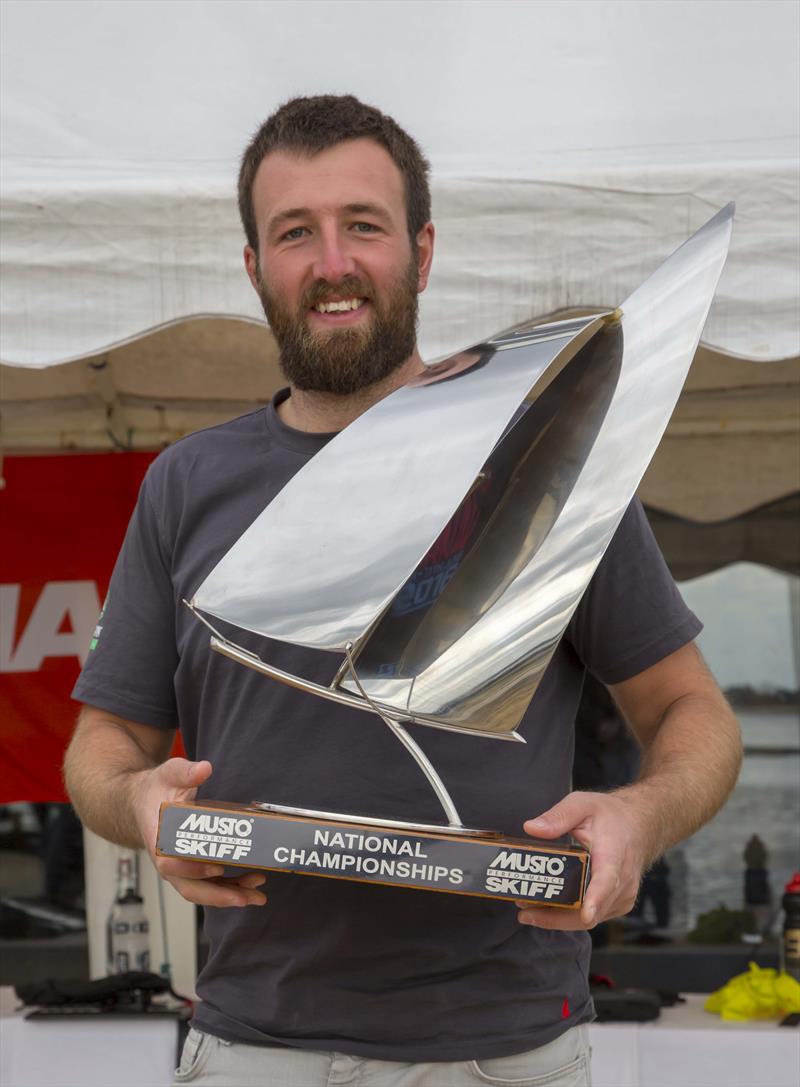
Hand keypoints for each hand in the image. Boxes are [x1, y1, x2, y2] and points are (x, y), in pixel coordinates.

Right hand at [131, 758, 266, 907]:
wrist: (144, 801)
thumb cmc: (157, 789)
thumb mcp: (169, 773)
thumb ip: (185, 772)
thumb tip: (204, 769)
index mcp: (159, 839)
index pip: (171, 863)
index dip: (193, 869)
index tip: (216, 868)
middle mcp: (167, 860)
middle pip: (190, 887)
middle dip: (218, 895)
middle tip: (245, 896)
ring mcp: (179, 868)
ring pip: (202, 891)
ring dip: (229, 895)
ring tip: (257, 895)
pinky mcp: (191, 868)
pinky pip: (209, 884)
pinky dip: (229, 888)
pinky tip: (251, 887)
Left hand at [515, 790, 647, 930]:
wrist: (636, 826)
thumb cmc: (610, 816)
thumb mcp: (583, 804)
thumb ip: (558, 816)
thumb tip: (532, 828)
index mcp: (614, 855)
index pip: (607, 881)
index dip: (596, 900)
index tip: (586, 914)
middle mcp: (622, 882)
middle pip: (590, 910)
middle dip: (556, 915)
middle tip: (524, 908)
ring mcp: (621, 897)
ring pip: (587, 920)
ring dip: (557, 918)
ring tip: (526, 907)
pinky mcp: (616, 905)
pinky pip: (590, 918)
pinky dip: (567, 916)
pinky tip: (545, 908)